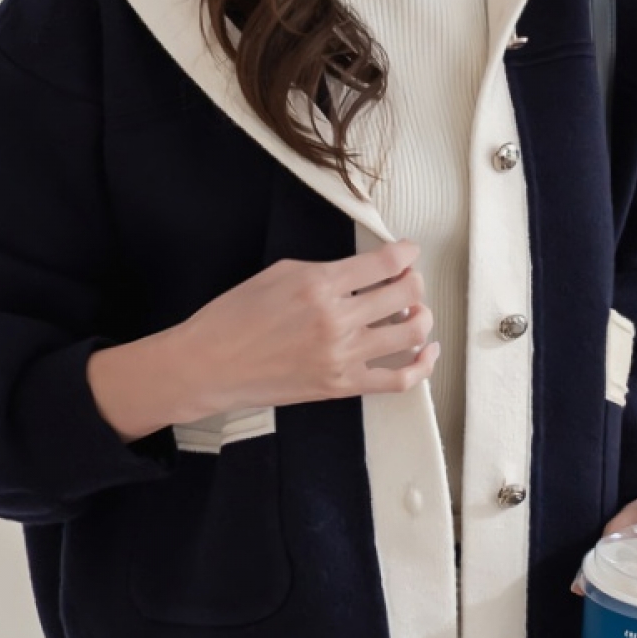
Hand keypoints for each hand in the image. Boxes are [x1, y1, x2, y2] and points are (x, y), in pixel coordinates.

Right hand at [170, 238, 439, 420]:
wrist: (209, 366)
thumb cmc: (234, 317)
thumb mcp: (279, 274)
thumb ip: (327, 270)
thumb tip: (365, 270)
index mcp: (319, 285)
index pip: (385, 263)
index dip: (406, 252)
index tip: (408, 251)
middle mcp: (336, 320)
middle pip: (406, 293)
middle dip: (415, 281)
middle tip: (409, 280)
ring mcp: (342, 356)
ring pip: (411, 333)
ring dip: (422, 316)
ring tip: (414, 312)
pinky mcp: (342, 386)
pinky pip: (399, 379)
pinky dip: (422, 365)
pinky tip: (427, 350)